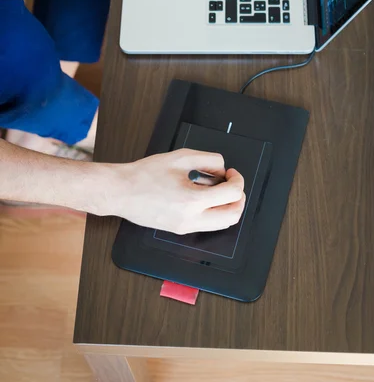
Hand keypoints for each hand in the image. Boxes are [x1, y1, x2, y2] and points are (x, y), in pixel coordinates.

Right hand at [103, 149, 245, 233]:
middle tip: (232, 183)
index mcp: (192, 200)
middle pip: (233, 216)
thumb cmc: (144, 175)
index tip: (232, 173)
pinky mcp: (180, 230)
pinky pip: (207, 225)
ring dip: (228, 206)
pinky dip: (214, 212)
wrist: (121, 192)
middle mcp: (191, 219)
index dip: (237, 180)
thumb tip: (222, 168)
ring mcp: (185, 228)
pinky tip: (203, 196)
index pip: (232, 194)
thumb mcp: (180, 157)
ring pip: (222, 225)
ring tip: (218, 189)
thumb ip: (208, 159)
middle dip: (239, 198)